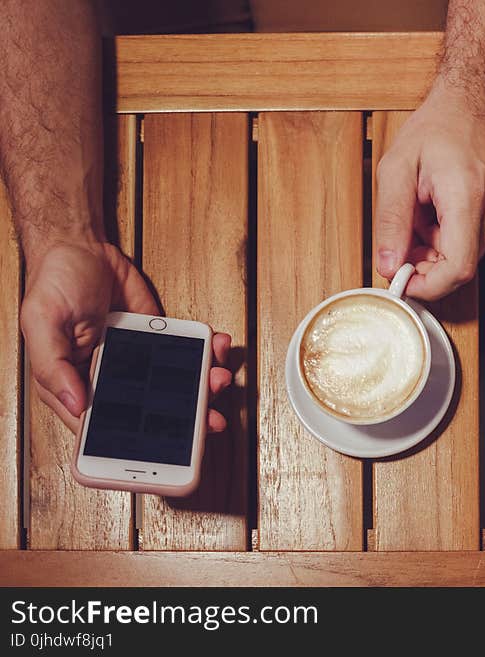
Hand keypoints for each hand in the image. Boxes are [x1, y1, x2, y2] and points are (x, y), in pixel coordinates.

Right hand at [20, 241, 232, 432]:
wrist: (82, 246)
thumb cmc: (54, 285)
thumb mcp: (42, 323)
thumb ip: (54, 366)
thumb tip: (77, 406)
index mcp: (77, 386)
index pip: (107, 429)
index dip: (136, 446)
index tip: (168, 454)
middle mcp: (111, 379)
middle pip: (152, 412)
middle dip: (186, 418)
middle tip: (211, 419)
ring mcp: (139, 361)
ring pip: (176, 385)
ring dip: (202, 385)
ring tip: (218, 377)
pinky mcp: (159, 338)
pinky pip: (187, 351)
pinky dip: (207, 352)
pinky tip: (218, 346)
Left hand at [374, 85, 484, 299]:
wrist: (474, 103)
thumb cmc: (438, 128)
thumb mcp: (396, 168)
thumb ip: (391, 221)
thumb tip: (388, 265)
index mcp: (468, 197)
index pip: (456, 269)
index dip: (426, 287)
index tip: (401, 282)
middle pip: (457, 269)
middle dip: (423, 265)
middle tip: (401, 237)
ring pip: (462, 260)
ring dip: (432, 250)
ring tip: (419, 213)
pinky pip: (468, 246)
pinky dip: (444, 240)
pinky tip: (434, 212)